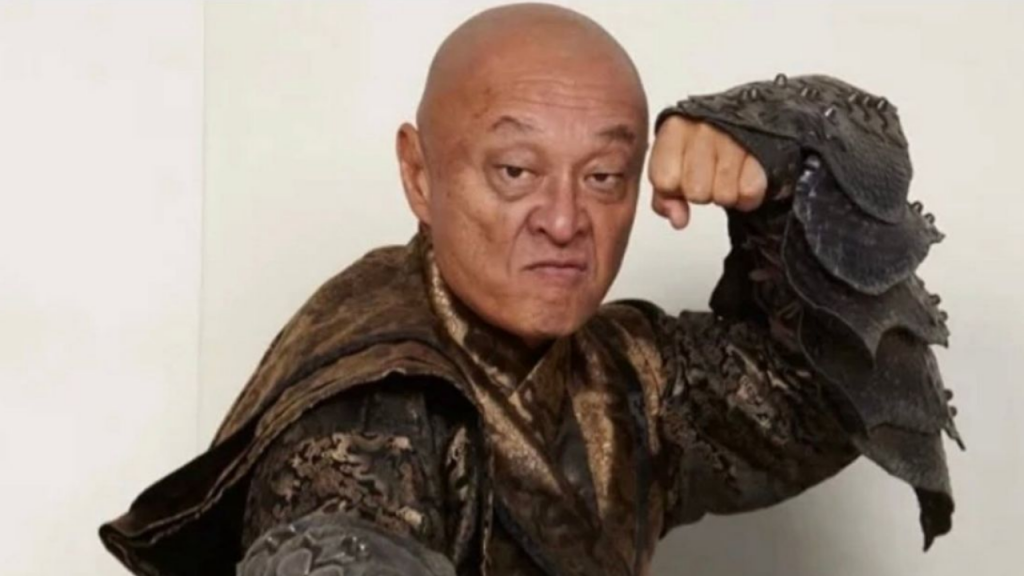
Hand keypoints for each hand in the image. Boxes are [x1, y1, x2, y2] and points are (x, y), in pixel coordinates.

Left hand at [648, 116, 768, 229]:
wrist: (741, 114)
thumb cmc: (699, 140)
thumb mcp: (671, 162)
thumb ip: (664, 196)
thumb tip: (678, 220)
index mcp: (675, 128)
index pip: (666, 181)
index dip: (674, 188)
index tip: (681, 178)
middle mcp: (705, 129)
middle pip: (697, 193)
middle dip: (702, 192)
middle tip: (708, 176)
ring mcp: (735, 138)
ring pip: (725, 196)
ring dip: (726, 194)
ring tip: (727, 176)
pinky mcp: (762, 150)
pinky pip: (751, 192)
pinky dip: (747, 196)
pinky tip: (743, 179)